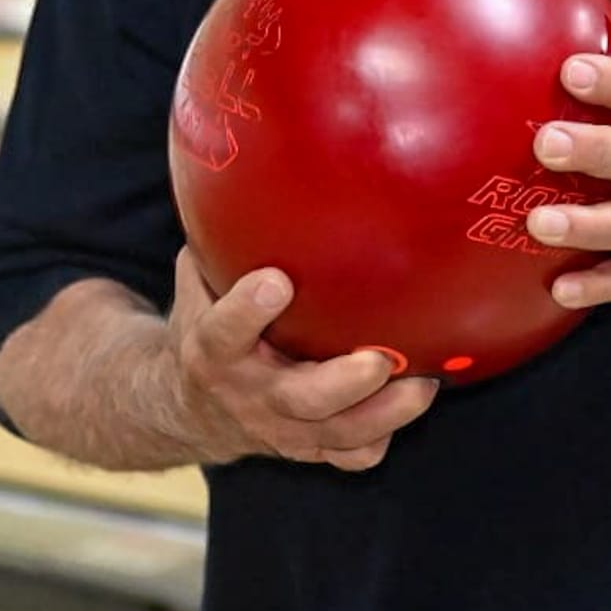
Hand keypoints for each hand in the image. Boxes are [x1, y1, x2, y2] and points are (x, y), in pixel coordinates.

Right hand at [166, 248, 437, 469]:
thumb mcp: (198, 279)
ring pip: (335, 435)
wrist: (186, 405)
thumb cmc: (211, 320)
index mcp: (213, 349)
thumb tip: (239, 155)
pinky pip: (348, 455)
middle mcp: (249, 394)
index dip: (246, 310)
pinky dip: (379, 437)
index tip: (275, 280)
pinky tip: (413, 401)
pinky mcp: (308, 447)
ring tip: (424, 383)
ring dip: (382, 414)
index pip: (223, 332)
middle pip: (296, 399)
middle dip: (341, 383)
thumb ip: (220, 236)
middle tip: (380, 358)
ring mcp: (281, 429)